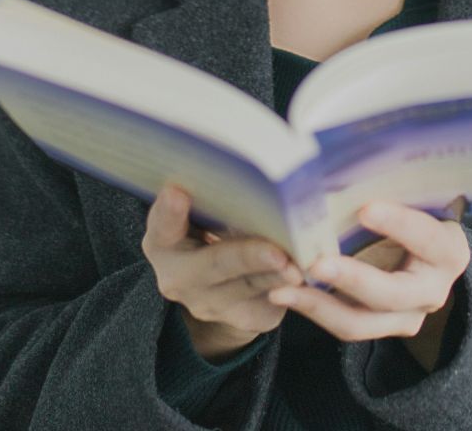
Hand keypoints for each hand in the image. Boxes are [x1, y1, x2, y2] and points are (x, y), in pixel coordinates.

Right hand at [142, 184, 301, 360]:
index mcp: (163, 243)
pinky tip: (308, 275)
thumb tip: (254, 155)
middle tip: (275, 252)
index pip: (162, 225)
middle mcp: (179, 278)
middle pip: (216, 264)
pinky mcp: (245, 317)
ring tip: (299, 268)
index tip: (177, 191)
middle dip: (248, 256)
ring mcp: (210, 303)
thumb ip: (215, 197)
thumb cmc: (213, 229)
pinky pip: (270, 301)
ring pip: (249, 286)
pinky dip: (291, 287)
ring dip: (277, 276)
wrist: (219, 286)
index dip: (169, 210)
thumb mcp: (203, 214)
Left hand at [266, 201, 469, 363]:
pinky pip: (346, 326)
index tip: (365, 208)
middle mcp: (433, 290)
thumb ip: (392, 189)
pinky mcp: (382, 328)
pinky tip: (284, 293)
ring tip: (283, 288)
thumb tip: (352, 154)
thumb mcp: (414, 201)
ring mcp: (408, 317)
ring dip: (319, 305)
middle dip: (352, 278)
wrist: (425, 254)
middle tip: (316, 263)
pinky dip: (314, 310)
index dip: (399, 224)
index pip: (427, 238)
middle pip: (391, 293)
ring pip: (361, 322)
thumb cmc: (415, 214)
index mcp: (448, 251)